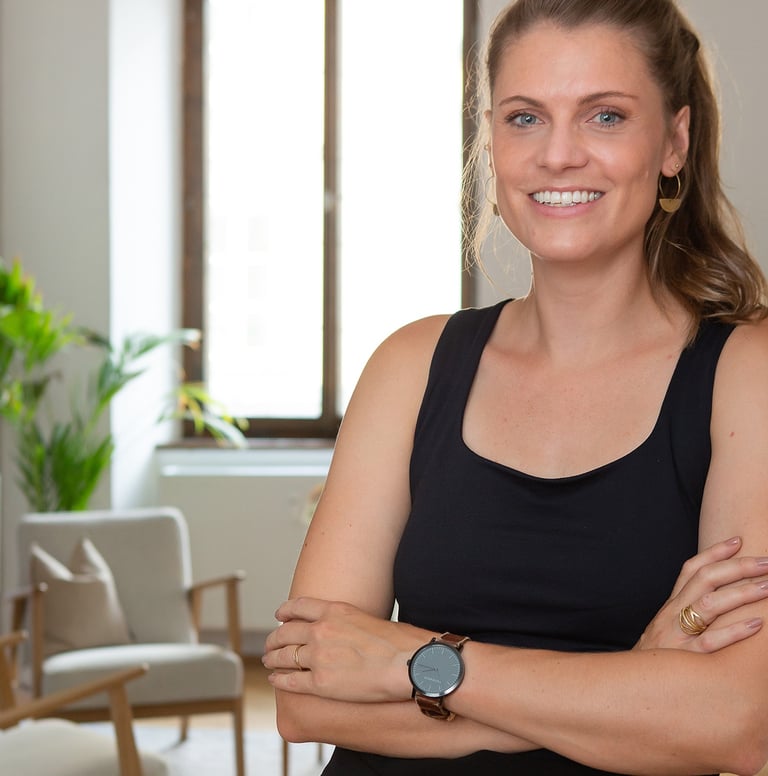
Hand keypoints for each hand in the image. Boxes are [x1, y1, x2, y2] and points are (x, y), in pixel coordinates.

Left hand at [262, 597, 431, 701]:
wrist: (407, 664)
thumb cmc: (399, 643)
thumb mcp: (370, 618)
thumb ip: (350, 623)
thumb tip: (348, 632)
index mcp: (335, 611)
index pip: (299, 606)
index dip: (285, 611)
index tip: (280, 616)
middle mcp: (321, 630)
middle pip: (285, 632)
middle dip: (274, 639)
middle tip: (270, 644)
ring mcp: (318, 656)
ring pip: (283, 656)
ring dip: (272, 658)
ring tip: (269, 661)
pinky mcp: (319, 683)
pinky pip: (290, 680)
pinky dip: (278, 680)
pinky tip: (275, 680)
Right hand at [634, 536, 767, 651]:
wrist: (625, 687)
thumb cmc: (655, 660)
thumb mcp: (665, 630)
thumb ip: (686, 615)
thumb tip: (717, 602)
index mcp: (670, 605)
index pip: (691, 569)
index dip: (714, 553)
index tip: (738, 541)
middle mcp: (672, 614)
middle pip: (704, 580)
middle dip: (738, 567)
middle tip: (767, 562)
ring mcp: (677, 635)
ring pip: (709, 605)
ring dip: (742, 593)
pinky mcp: (684, 659)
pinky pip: (711, 642)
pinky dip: (734, 631)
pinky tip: (757, 625)